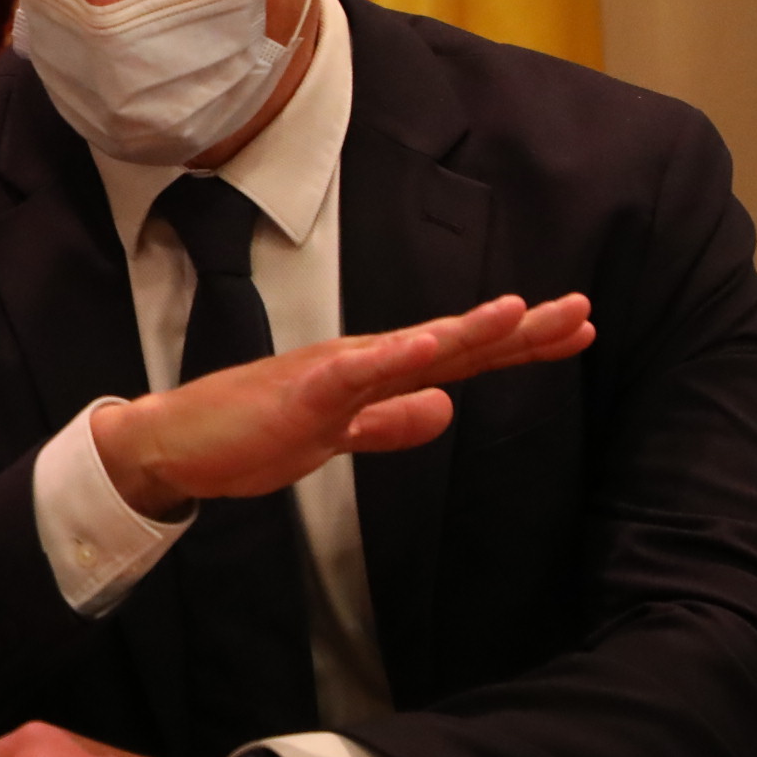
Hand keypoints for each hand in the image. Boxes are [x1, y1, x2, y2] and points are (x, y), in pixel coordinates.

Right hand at [91, 291, 593, 518]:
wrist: (175, 445)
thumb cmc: (247, 438)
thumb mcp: (336, 438)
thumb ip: (388, 424)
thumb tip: (446, 409)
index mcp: (373, 377)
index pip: (459, 358)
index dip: (517, 345)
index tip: (575, 332)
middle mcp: (362, 363)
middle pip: (453, 344)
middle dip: (518, 331)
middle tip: (581, 311)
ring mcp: (334, 372)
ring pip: (415, 347)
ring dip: (468, 329)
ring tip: (523, 312)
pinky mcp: (303, 390)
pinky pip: (358, 371)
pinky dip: (398, 355)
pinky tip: (434, 346)